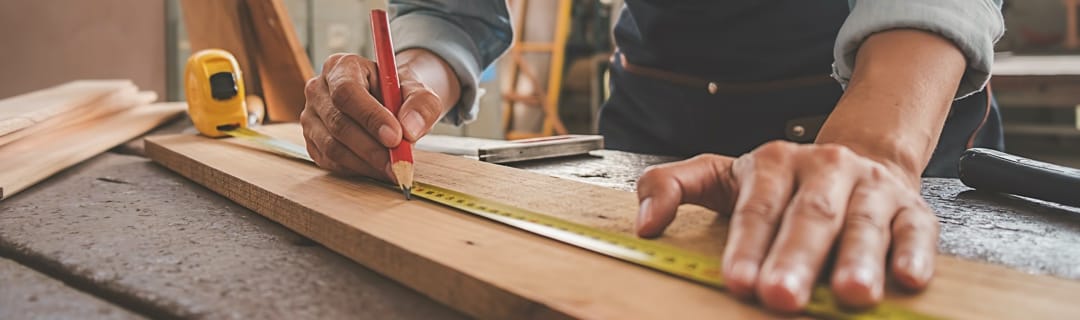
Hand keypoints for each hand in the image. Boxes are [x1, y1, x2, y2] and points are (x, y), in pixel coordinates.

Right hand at [301, 53, 442, 178]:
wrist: (390, 103)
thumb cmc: (400, 94)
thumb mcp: (420, 92)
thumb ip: (421, 105)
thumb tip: (409, 129)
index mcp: (342, 67)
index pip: (347, 92)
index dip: (370, 117)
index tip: (396, 137)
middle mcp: (319, 89)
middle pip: (339, 123)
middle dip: (372, 148)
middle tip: (399, 162)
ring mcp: (311, 117)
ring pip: (333, 147)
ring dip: (367, 163)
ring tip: (393, 167)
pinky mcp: (312, 142)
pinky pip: (331, 162)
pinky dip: (358, 169)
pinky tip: (378, 168)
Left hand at [635, 141, 937, 311]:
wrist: (855, 162)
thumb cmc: (778, 184)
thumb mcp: (719, 176)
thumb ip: (673, 188)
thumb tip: (643, 225)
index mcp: (773, 162)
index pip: (757, 207)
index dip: (746, 245)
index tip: (735, 280)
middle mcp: (826, 168)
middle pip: (810, 216)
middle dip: (795, 259)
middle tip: (781, 297)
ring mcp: (871, 187)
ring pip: (865, 223)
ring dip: (859, 260)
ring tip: (850, 294)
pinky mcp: (912, 209)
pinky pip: (916, 230)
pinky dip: (914, 254)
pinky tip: (907, 279)